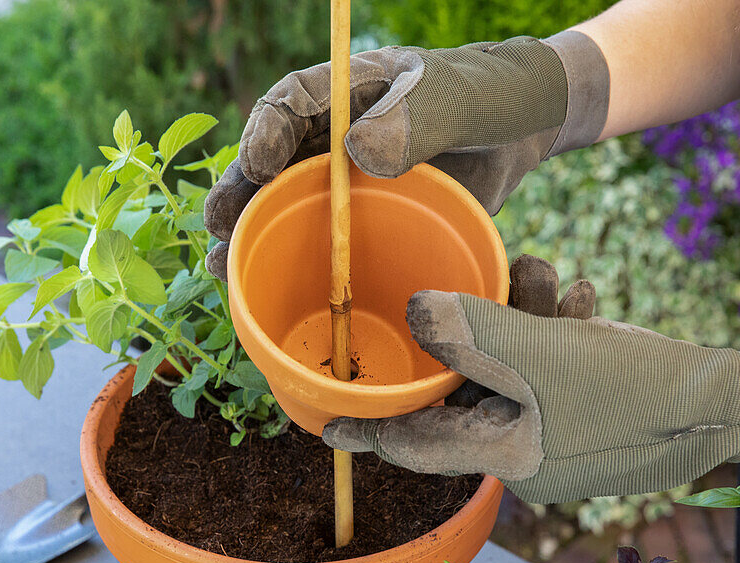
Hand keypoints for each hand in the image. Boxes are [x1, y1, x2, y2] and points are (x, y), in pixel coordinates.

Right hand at [204, 31, 609, 280]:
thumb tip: (358, 153)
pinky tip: (263, 293)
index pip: (292, 102)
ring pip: (281, 207)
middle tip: (217, 226)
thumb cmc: (491, 97)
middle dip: (238, 194)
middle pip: (269, 162)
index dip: (265, 130)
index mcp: (348, 91)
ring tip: (222, 269)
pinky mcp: (360, 222)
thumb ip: (417, 118)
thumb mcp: (460, 99)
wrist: (522, 131)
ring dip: (247, 238)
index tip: (258, 161)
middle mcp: (332, 136)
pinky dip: (289, 267)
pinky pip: (318, 242)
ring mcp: (342, 182)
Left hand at [322, 276, 739, 503]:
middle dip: (472, 330)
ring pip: (509, 365)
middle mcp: (520, 448)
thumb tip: (415, 315)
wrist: (728, 402)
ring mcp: (553, 429)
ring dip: (522, 315)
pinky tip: (578, 299)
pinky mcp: (580, 405)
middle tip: (484, 284)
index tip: (325, 426)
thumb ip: (468, 332)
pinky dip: (554, 327)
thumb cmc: (632, 389)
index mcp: (501, 455)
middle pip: (466, 387)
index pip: (416, 444)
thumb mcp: (538, 353)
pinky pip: (545, 364)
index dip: (369, 432)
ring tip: (547, 278)